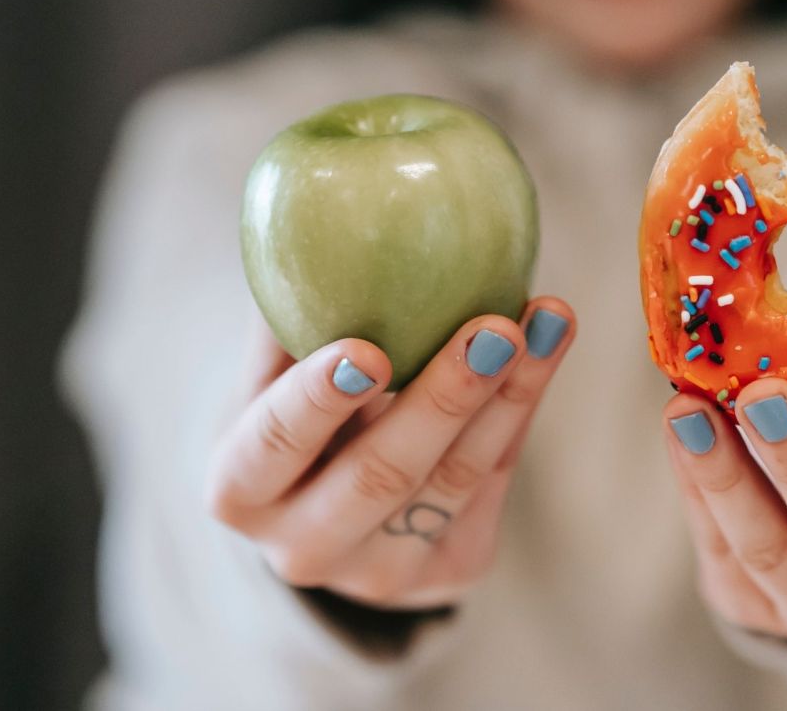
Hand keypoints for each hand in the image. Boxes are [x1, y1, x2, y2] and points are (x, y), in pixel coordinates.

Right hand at [206, 297, 574, 608]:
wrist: (328, 509)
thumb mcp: (269, 373)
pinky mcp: (449, 571)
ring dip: (509, 394)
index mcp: (240, 490)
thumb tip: (317, 212)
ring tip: (547, 321)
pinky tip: (546, 348)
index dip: (317, 400)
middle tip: (494, 328)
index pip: (273, 446)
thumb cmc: (293, 412)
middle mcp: (303, 548)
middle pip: (380, 474)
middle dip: (444, 399)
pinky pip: (493, 483)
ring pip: (454, 481)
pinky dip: (521, 409)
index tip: (367, 349)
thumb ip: (288, 314)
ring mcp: (379, 574)